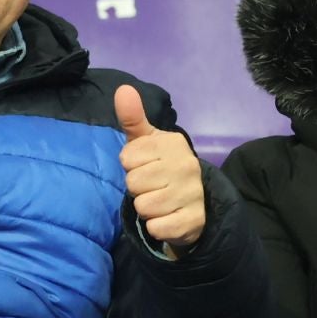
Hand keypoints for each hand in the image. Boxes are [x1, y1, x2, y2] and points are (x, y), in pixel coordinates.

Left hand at [116, 85, 205, 249]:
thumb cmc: (160, 167)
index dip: (131, 166)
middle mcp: (187, 165)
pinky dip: (156, 227)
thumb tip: (123, 89)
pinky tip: (167, 218)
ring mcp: (193, 194)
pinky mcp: (193, 221)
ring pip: (144, 206)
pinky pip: (157, 227)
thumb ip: (132, 117)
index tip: (146, 167)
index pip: (127, 158)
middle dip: (138, 189)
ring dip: (146, 209)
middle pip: (134, 183)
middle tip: (153, 187)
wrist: (193, 204)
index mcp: (173, 143)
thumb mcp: (146, 142)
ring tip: (160, 202)